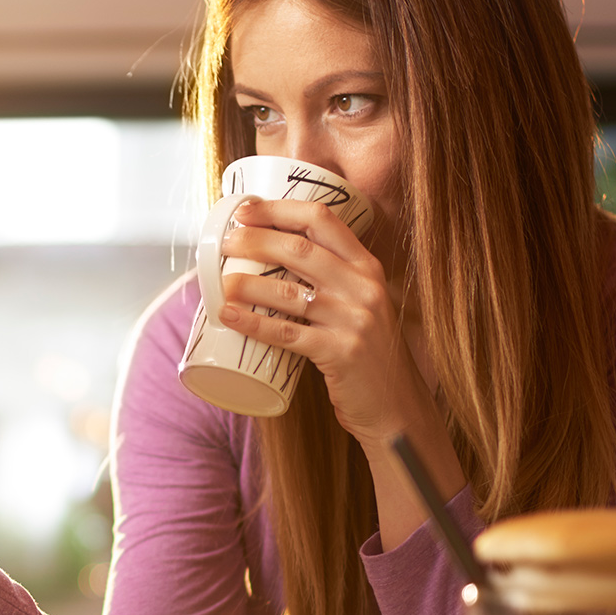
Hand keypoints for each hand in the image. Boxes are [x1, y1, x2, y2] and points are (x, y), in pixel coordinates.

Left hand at [212, 197, 430, 446]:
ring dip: (247, 283)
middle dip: (255, 240)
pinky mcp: (340, 352)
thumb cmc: (367, 352)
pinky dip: (252, 323)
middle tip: (224, 244)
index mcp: (366, 266)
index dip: (279, 209)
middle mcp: (363, 286)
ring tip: (219, 281)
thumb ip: (330, 278)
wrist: (396, 405)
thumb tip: (269, 256)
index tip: (244, 210)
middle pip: (299, 248)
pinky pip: (286, 333)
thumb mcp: (360, 304)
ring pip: (288, 291)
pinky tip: (227, 316)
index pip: (322, 219)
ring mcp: (353, 319)